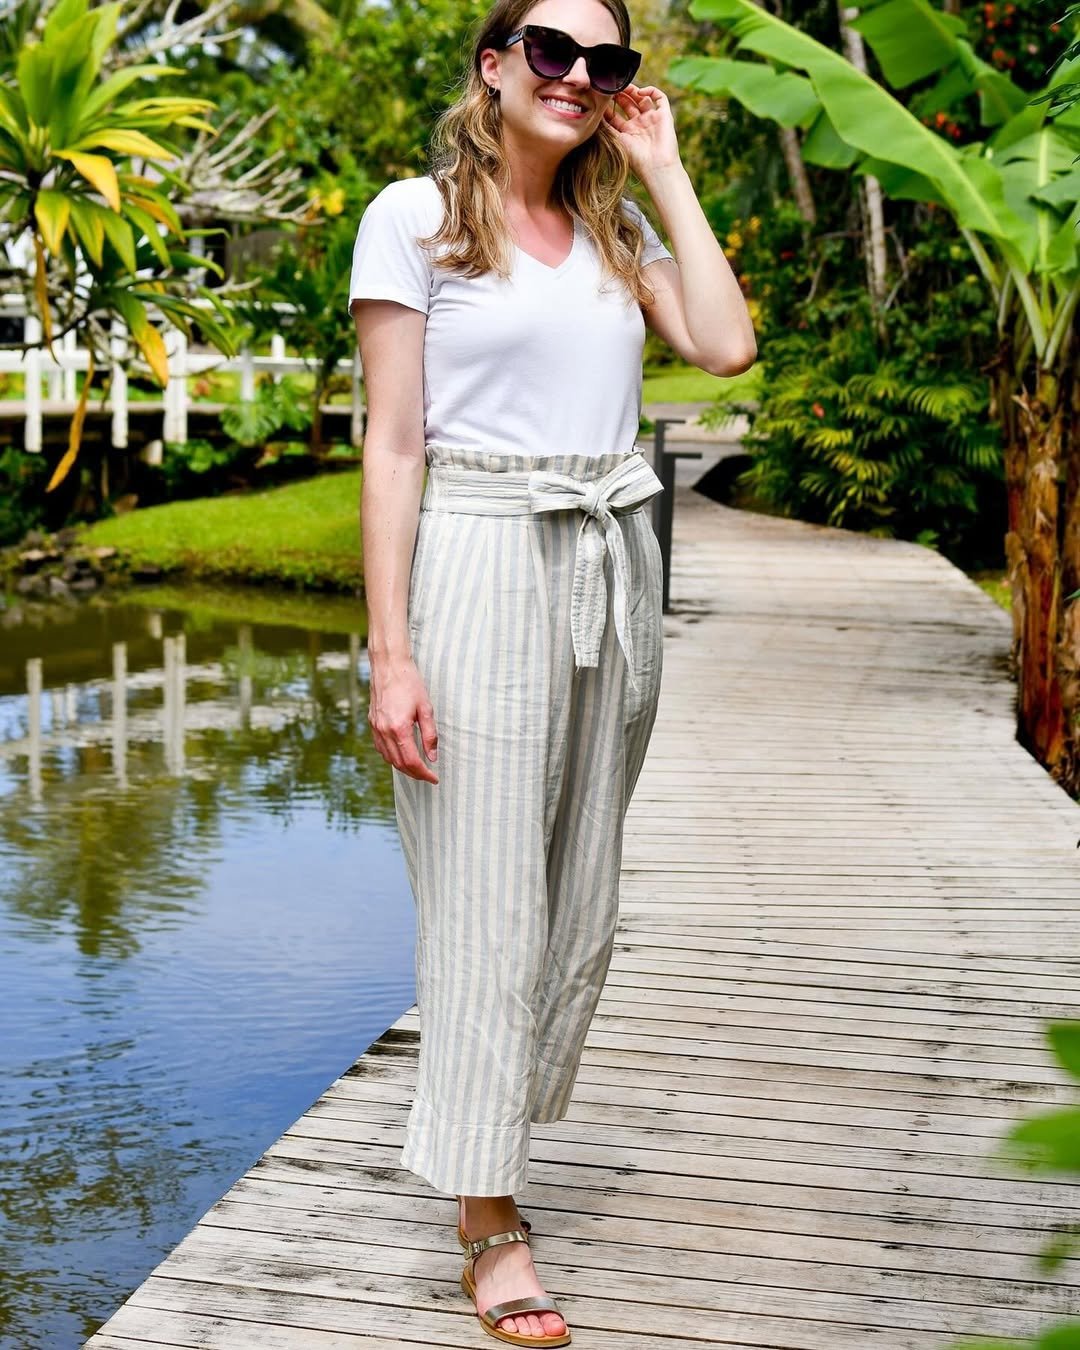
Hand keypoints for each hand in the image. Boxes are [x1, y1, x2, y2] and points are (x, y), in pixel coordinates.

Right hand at [368, 656, 438, 783]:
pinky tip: (401, 755)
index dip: (424, 774)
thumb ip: (430, 735)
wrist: (388, 665)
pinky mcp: (372, 723)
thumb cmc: (410, 683)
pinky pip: (381, 748)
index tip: (434, 778)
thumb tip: (432, 757)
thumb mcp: (426, 708)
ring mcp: (376, 728)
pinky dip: (392, 757)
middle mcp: (384, 731)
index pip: (412, 761)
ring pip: (388, 758)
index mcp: (399, 729)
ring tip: (417, 768)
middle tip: (428, 776)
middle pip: (399, 764)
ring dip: (403, 767)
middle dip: (415, 774)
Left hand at [602, 83, 680, 178]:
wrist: (656, 167)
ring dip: (633, 90)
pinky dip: (651, 91)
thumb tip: (596, 113)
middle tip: (612, 87)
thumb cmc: (636, 159)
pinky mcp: (664, 116)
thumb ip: (607, 126)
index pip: (616, 115)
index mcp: (628, 133)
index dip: (608, 106)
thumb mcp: (617, 140)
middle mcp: (640, 125)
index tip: (601, 98)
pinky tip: (640, 92)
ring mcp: (652, 119)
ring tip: (623, 86)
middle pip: (629, 104)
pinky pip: (660, 97)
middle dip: (620, 95)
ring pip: (642, 98)